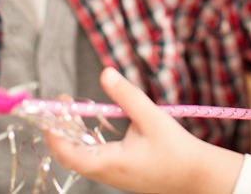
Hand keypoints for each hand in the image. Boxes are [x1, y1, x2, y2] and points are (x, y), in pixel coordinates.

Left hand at [44, 68, 242, 193]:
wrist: (198, 176)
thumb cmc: (177, 150)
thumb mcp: (151, 117)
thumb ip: (126, 95)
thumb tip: (106, 73)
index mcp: (110, 163)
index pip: (68, 153)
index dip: (54, 133)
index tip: (52, 111)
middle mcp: (108, 174)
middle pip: (72, 156)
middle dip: (63, 129)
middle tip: (65, 104)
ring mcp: (115, 178)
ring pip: (83, 159)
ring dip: (76, 136)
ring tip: (77, 112)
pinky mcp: (123, 176)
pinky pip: (96, 160)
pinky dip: (89, 143)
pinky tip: (99, 126)